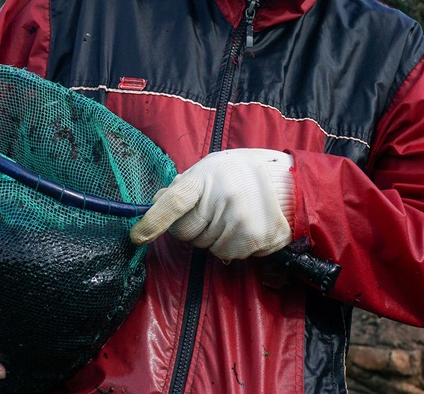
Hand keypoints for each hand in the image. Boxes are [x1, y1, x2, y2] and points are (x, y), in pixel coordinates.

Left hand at [130, 148, 295, 260]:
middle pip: (185, 232)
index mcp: (206, 177)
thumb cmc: (240, 174)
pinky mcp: (251, 240)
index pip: (173, 202)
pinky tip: (242, 228)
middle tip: (208, 212)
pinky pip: (224, 255)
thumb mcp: (209, 169)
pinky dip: (228, 246)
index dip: (153, 221)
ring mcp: (237, 220)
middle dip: (190, 227)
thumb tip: (156, 202)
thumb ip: (183, 187)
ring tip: (231, 216)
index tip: (137, 236)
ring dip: (211, 237)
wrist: (287, 183)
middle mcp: (221, 199)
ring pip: (204, 246)